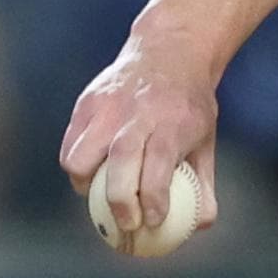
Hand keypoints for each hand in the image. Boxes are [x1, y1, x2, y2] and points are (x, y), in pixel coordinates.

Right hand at [58, 32, 222, 240]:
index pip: (157, 166)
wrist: (169, 52)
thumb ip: (204, 183)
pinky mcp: (87, 104)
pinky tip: (89, 178)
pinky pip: (70, 146)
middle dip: (119, 201)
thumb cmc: (189, 106)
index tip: (154, 221)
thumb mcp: (206, 138)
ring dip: (86, 185)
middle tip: (126, 225)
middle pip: (120, 163)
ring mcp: (107, 107)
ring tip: (100, 197)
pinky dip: (75, 169)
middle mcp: (137, 114)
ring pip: (81, 156)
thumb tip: (201, 226)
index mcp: (172, 123)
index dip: (153, 198)